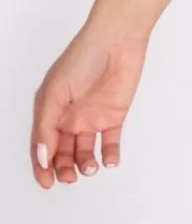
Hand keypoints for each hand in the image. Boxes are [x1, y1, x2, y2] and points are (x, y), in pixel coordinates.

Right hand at [31, 20, 150, 188]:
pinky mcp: (114, 115)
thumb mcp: (54, 93)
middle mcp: (69, 116)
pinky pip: (110, 142)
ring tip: (90, 167)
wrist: (117, 40)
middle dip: (63, 169)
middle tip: (69, 177)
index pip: (42, 145)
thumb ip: (47, 127)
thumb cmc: (81, 58)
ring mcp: (91, 117)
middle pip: (62, 153)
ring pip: (85, 151)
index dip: (42, 167)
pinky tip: (109, 161)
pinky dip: (110, 154)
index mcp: (50, 110)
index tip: (47, 183)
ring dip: (85, 164)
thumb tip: (42, 158)